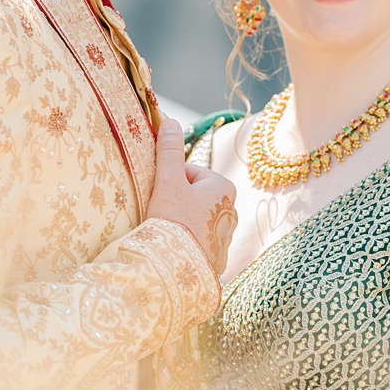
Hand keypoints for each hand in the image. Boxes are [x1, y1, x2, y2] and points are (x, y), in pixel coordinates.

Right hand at [146, 117, 236, 277]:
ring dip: (180, 218)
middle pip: (193, 195)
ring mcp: (227, 232)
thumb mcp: (168, 182)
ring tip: (167, 229)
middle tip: (160, 212)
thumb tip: (171, 121)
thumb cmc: (174, 220)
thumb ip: (169, 151)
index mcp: (224, 186)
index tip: (158, 192)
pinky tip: (175, 243)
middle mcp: (232, 208)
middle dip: (175, 200)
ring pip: (195, 216)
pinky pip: (198, 237)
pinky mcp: (220, 253)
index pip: (189, 172)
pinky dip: (186, 237)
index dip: (169, 180)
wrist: (179, 267)